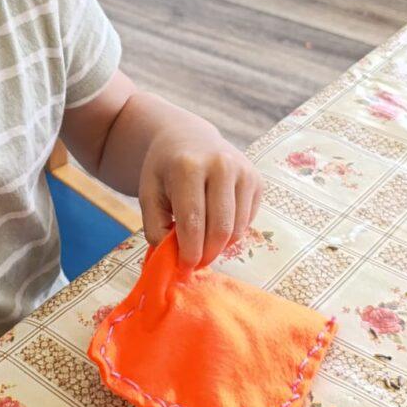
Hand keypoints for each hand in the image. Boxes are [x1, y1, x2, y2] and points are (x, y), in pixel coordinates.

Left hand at [138, 117, 262, 266]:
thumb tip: (172, 258)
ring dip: (220, 245)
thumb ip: (155, 227)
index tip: (183, 268)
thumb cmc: (165, 170)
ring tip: (202, 242)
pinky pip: (248, 222)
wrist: (188, 137)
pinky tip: (215, 222)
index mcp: (189, 167)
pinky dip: (232, 232)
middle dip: (207, 254)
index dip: (189, 252)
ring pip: (237, 229)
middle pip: (220, 229)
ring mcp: (244, 172)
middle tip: (195, 263)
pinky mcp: (257, 180)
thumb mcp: (148, 194)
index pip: (193, 222)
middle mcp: (221, 165)